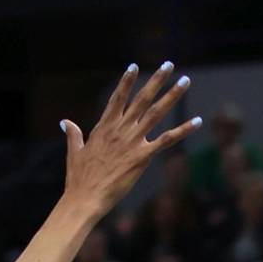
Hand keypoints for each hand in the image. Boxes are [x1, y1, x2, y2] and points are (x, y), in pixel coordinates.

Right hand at [61, 64, 201, 216]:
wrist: (85, 197)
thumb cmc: (79, 178)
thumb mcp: (75, 152)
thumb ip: (73, 134)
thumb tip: (65, 121)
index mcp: (104, 127)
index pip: (118, 98)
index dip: (126, 82)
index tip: (134, 66)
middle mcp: (120, 129)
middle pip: (141, 99)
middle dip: (156, 80)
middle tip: (169, 64)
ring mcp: (132, 141)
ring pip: (156, 112)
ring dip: (172, 96)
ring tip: (185, 81)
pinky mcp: (143, 156)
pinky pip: (167, 140)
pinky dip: (183, 130)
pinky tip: (197, 121)